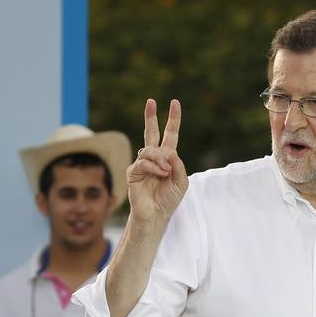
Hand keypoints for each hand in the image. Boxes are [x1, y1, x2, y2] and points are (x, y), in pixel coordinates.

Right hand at [128, 99, 187, 223]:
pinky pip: (144, 162)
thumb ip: (178, 165)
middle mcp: (154, 158)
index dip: (173, 119)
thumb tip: (168, 150)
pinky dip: (154, 168)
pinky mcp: (133, 172)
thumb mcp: (182, 181)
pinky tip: (160, 175)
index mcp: (167, 158)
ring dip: (161, 160)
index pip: (170, 135)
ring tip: (165, 173)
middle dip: (151, 117)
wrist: (156, 214)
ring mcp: (142, 163)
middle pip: (151, 132)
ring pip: (150, 150)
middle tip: (151, 101)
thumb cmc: (169, 199)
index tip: (174, 103)